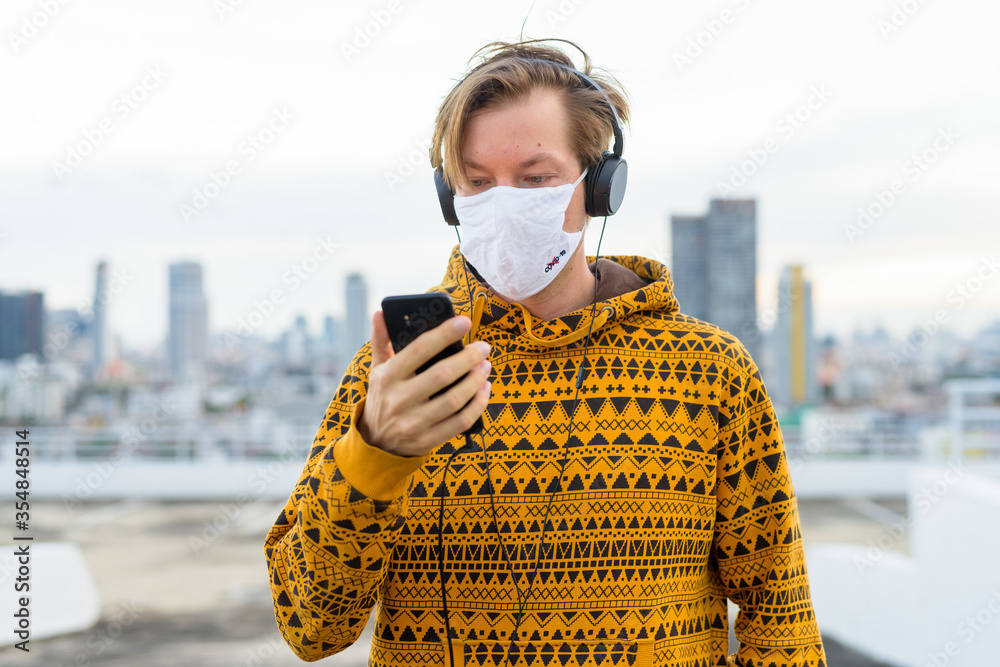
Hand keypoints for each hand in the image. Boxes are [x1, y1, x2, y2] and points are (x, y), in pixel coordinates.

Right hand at [357, 310, 491, 456]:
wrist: (376, 440)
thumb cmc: (383, 396)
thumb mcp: (377, 369)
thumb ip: (380, 340)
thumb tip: (380, 313)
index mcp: (388, 377)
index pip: (419, 350)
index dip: (444, 334)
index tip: (464, 322)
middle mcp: (399, 400)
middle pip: (441, 375)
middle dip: (468, 358)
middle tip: (483, 347)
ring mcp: (414, 422)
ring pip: (454, 400)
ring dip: (475, 381)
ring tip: (486, 366)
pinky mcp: (427, 440)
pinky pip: (460, 423)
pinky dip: (477, 405)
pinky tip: (484, 389)